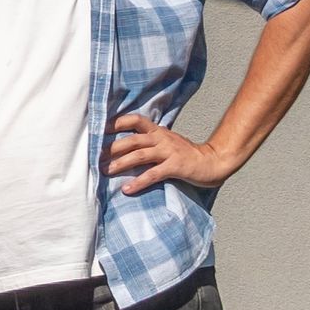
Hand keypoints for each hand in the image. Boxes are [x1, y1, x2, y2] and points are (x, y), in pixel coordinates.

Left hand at [106, 112, 230, 195]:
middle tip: (96, 157)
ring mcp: (169, 152)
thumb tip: (127, 147)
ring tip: (106, 171)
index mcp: (159, 131)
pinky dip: (139, 182)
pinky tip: (127, 189)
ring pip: (139, 155)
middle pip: (132, 140)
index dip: (117, 122)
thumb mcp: (168, 142)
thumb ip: (151, 142)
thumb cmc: (187, 154)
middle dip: (112, 148)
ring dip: (121, 163)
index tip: (100, 129)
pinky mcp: (175, 167)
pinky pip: (153, 174)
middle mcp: (162, 139)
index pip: (135, 120)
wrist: (213, 161)